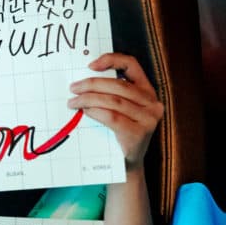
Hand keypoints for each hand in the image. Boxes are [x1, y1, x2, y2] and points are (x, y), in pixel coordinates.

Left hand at [68, 52, 162, 170]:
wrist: (127, 164)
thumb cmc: (118, 133)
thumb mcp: (118, 110)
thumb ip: (109, 94)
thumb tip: (81, 82)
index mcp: (147, 91)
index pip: (132, 65)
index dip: (111, 60)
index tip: (90, 65)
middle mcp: (152, 102)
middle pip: (117, 84)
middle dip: (91, 84)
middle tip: (73, 88)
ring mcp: (148, 118)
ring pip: (113, 100)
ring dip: (88, 99)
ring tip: (73, 102)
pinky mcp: (139, 133)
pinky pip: (112, 117)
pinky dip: (95, 112)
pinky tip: (84, 112)